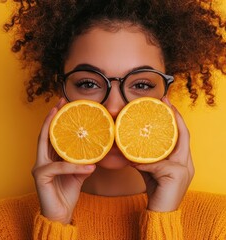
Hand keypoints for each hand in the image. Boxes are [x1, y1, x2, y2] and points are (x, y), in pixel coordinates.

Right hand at [32, 98, 95, 223]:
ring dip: (57, 130)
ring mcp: (39, 168)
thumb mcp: (78, 174)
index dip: (55, 119)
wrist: (60, 215)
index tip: (63, 104)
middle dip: (52, 116)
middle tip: (61, 102)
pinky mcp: (40, 177)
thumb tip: (97, 151)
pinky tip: (88, 166)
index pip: (51, 135)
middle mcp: (41, 160)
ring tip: (65, 118)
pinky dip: (73, 166)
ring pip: (48, 145)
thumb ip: (83, 161)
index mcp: (49, 158)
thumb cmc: (67, 193)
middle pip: (44, 134)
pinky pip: (59, 167)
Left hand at [133, 97, 194, 211]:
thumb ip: (143, 157)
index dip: (175, 117)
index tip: (165, 102)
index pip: (181, 135)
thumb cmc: (156, 190)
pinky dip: (145, 164)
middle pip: (183, 135)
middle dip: (174, 116)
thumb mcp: (148, 169)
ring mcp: (185, 170)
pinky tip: (134, 162)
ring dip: (157, 139)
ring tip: (148, 123)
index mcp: (183, 159)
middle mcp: (187, 163)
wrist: (160, 212)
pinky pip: (158, 165)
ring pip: (171, 148)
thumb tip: (126, 146)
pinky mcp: (177, 177)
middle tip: (164, 101)